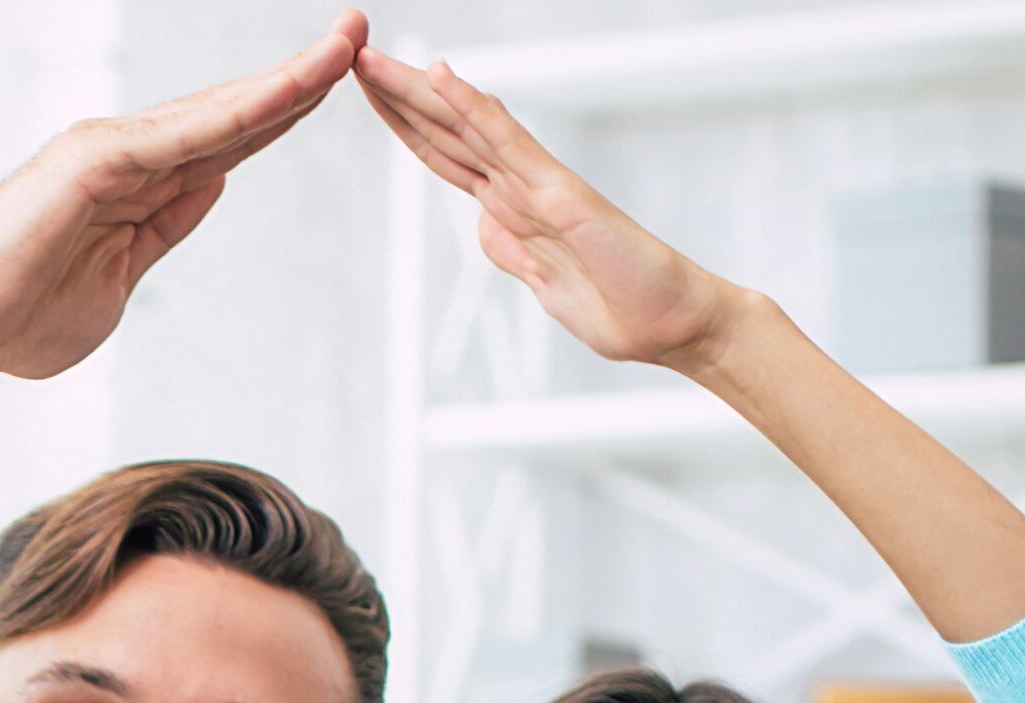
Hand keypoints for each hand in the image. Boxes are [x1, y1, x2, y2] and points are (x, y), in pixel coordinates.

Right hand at [0, 21, 367, 382]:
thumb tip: (214, 185)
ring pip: (218, 112)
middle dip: (302, 75)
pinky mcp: (94, 162)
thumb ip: (166, 228)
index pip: (230, 141)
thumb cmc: (17, 315)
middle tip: (359, 32)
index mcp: (140, 183)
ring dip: (285, 79)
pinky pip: (182, 136)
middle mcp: (130, 153)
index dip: (286, 110)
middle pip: (235, 112)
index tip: (340, 79)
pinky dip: (236, 113)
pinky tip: (285, 91)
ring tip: (344, 43)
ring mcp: (112, 151)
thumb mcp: (119, 279)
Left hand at [359, 50, 739, 372]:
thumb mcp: (545, 284)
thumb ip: (514, 251)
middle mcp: (520, 186)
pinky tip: (441, 76)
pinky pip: (507, 142)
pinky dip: (472, 107)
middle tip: (351, 55)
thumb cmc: (622, 306)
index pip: (445, 155)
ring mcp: (538, 185)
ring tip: (370, 58)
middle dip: (395, 96)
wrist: (673, 325)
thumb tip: (485, 225)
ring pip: (464, 126)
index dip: (403, 124)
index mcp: (512, 209)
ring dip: (415, 90)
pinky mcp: (560, 194)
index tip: (364, 95)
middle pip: (445, 131)